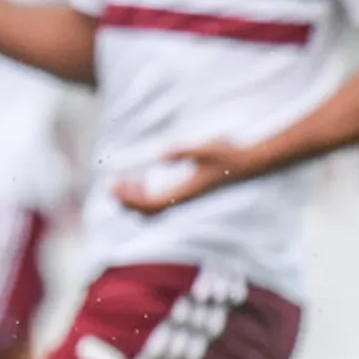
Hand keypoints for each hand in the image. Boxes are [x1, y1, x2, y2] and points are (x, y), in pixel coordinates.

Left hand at [113, 139, 262, 215]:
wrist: (248, 162)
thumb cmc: (227, 153)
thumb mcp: (205, 147)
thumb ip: (183, 150)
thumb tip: (161, 152)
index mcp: (183, 192)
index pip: (148, 204)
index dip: (128, 198)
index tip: (113, 185)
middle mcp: (182, 199)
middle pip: (147, 211)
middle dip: (126, 201)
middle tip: (111, 185)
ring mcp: (184, 197)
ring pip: (152, 208)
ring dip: (133, 199)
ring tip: (119, 184)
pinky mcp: (187, 192)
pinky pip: (160, 201)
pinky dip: (144, 195)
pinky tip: (138, 182)